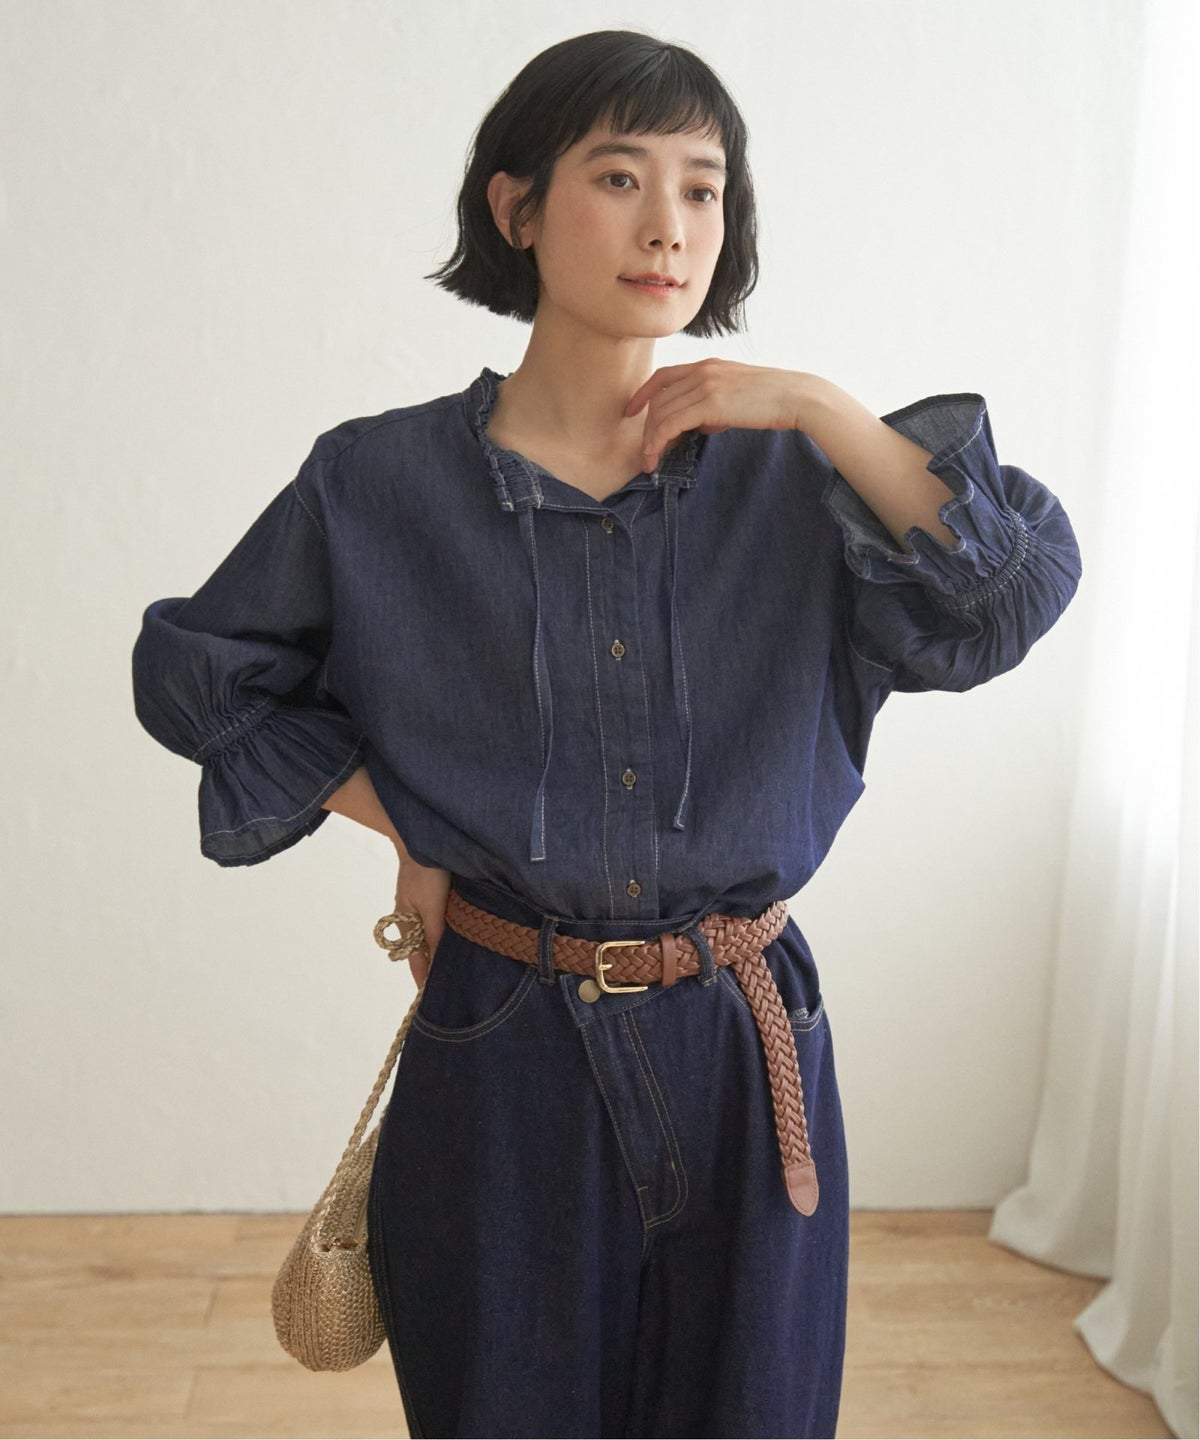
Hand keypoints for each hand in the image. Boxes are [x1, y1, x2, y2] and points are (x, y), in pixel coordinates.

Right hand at [393, 848, 450, 990]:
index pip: (414, 960)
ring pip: (429, 936)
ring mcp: (418, 906)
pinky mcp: (428, 895)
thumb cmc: (425, 874)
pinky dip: (443, 933)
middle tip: (451, 984)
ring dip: (439, 950)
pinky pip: (435, 921)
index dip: (422, 979)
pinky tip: (457, 936)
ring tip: (458, 964)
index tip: (430, 999)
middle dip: (432, 967)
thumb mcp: (432, 908)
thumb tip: (437, 965)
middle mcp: (410, 918)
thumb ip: (435, 936)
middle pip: (421, 950)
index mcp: (406, 924)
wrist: (423, 840)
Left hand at [624, 358, 811, 472]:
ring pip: (661, 413)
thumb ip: (713, 406)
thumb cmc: (772, 401)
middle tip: (646, 453)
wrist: (796, 396)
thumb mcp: (736, 395)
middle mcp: (702, 371)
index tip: (631, 412)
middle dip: (646, 428)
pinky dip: (659, 441)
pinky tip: (659, 455)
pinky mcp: (710, 403)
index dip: (643, 394)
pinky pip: (672, 422)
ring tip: (651, 461)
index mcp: (707, 365)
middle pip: (659, 399)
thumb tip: (698, 426)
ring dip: (651, 440)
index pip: (663, 376)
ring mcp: (705, 385)